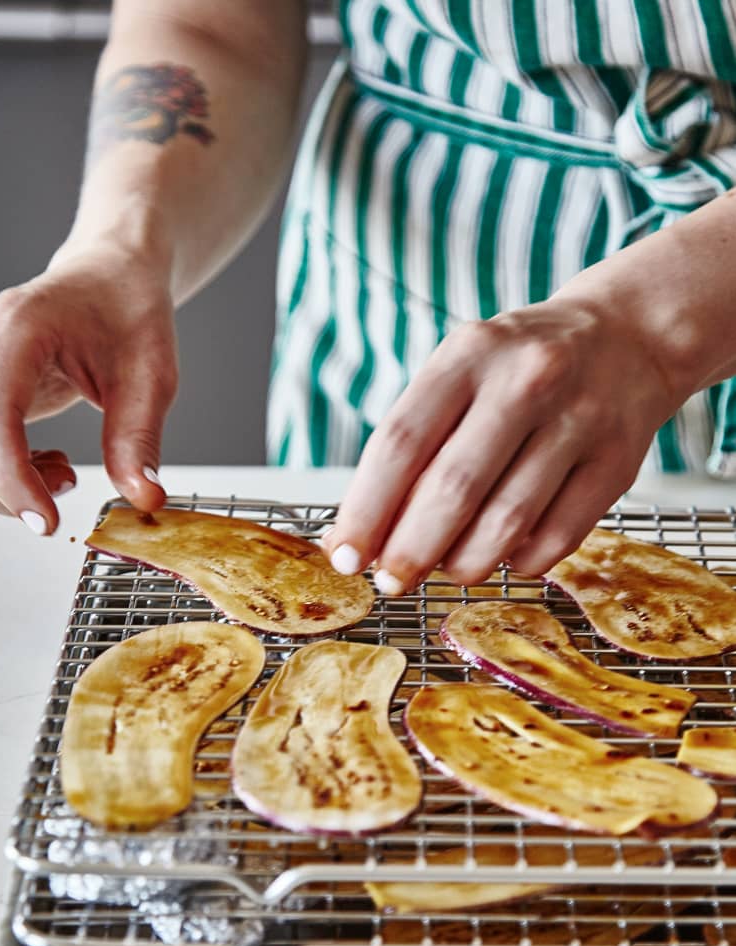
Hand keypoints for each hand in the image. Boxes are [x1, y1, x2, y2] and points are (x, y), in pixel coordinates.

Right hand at [0, 240, 177, 533]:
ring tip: (60, 469)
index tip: (46, 523)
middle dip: (5, 492)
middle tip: (65, 491)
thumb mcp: (151, 376)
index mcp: (17, 326)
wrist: (111, 277)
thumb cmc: (128, 312)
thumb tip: (143, 499)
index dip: (11, 479)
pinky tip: (38, 460)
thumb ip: (140, 440)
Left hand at [323, 299, 681, 592]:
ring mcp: (580, 420)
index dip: (366, 510)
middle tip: (391, 581)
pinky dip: (520, 563)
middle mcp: (527, 380)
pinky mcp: (618, 463)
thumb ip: (413, 445)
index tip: (345, 556)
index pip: (401, 442)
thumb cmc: (516, 371)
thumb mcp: (459, 374)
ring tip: (448, 569)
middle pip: (453, 489)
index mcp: (469, 354)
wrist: (628, 337)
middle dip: (411, 550)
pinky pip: (556, 540)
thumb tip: (359, 537)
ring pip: (506, 523)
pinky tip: (506, 553)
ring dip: (464, 565)